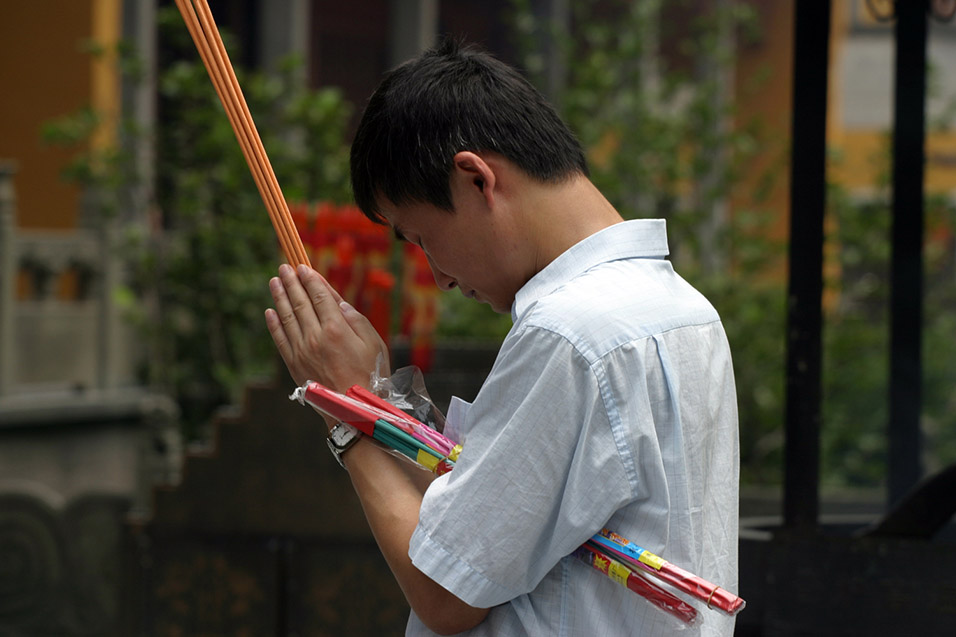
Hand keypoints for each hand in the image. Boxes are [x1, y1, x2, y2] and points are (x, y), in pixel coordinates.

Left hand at [265, 264, 388, 391]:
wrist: (353, 410)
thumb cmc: (371, 375)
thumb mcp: (374, 343)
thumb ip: (355, 319)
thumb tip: (337, 302)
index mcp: (336, 328)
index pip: (319, 296)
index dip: (310, 279)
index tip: (303, 267)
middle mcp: (315, 336)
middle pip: (300, 302)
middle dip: (291, 282)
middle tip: (284, 268)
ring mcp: (301, 351)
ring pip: (287, 317)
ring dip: (279, 297)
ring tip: (274, 282)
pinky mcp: (294, 364)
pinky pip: (280, 339)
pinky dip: (274, 324)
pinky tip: (270, 312)